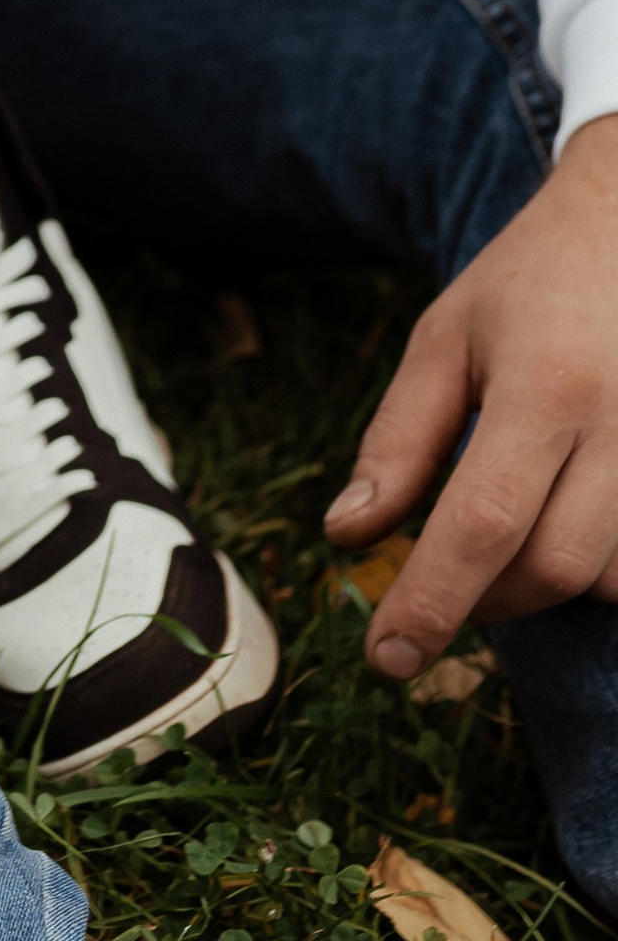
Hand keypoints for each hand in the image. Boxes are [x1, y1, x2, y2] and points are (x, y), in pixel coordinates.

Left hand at [325, 114, 617, 676]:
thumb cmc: (531, 280)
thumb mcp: (446, 338)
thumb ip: (398, 441)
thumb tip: (348, 539)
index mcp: (546, 385)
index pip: (483, 524)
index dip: (433, 602)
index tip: (388, 661)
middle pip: (554, 567)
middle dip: (487, 602)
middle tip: (439, 589)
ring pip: (612, 576)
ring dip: (547, 585)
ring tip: (502, 545)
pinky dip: (601, 568)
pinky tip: (560, 528)